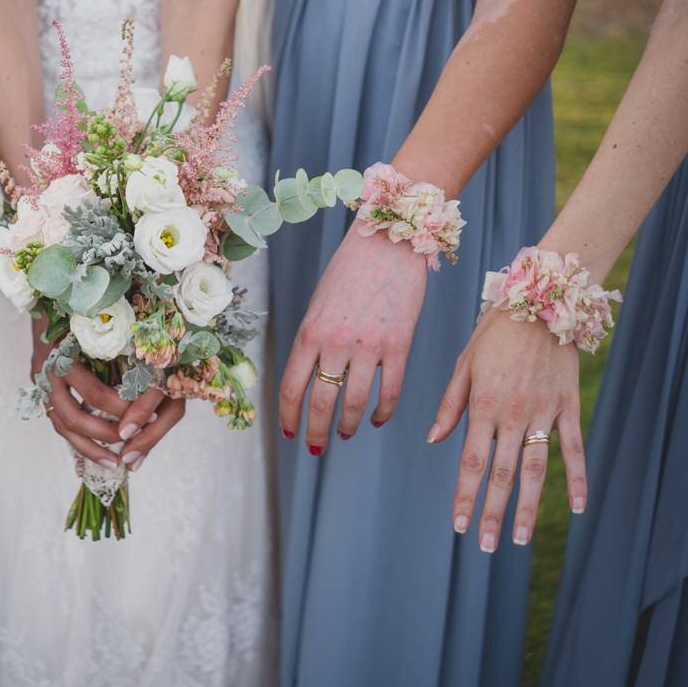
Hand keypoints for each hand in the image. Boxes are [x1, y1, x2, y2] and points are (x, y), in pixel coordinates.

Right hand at [33, 321, 186, 473]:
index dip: (124, 409)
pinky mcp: (41, 390)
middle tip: (136, 439)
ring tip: (116, 462)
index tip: (151, 418)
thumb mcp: (118, 329)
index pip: (95, 394)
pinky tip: (101, 454)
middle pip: (76, 414)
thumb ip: (135, 358)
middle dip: (109, 431)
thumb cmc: (98, 314)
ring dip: (92, 446)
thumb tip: (159, 395)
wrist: (53, 300)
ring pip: (65, 424)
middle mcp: (49, 367)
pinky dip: (81, 442)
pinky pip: (60, 425)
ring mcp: (41, 380)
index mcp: (66, 350)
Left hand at [278, 229, 426, 453]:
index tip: (290, 431)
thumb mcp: (319, 303)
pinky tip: (376, 418)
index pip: (291, 387)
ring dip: (348, 426)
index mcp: (308, 331)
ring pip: (354, 404)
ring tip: (346, 433)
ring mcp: (368, 345)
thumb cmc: (350, 270)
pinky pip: (390, 392)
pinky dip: (382, 412)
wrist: (388, 240)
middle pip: (320, 404)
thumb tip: (310, 377)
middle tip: (316, 446)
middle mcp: (334, 342)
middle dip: (316, 433)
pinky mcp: (399, 344)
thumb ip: (313, 340)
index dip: (288, 416)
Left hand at [428, 307, 585, 552]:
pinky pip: (574, 449)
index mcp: (484, 406)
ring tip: (518, 539)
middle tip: (487, 546)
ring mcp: (544, 413)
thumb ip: (450, 405)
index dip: (465, 496)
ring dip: (526, 507)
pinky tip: (575, 508)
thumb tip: (433, 440)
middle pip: (502, 474)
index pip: (471, 462)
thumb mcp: (463, 364)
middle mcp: (513, 415)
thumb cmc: (494, 332)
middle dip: (492, 513)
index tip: (459, 526)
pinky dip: (577, 479)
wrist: (541, 301)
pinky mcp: (569, 406)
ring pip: (536, 470)